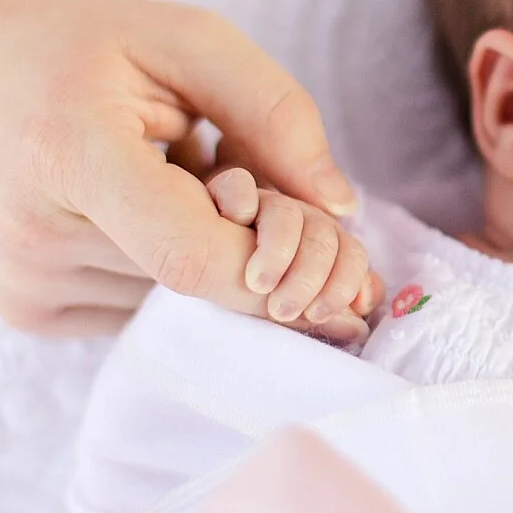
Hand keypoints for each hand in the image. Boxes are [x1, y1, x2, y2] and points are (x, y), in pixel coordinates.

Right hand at [0, 0, 362, 335]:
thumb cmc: (89, 45)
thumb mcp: (189, 38)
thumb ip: (277, 112)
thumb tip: (343, 208)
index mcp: (67, 153)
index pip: (193, 256)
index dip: (276, 263)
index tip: (326, 241)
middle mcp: (32, 235)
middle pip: (196, 280)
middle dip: (253, 243)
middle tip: (238, 172)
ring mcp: (23, 285)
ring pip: (176, 302)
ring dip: (208, 253)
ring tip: (169, 177)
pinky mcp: (24, 311)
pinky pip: (141, 310)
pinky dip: (165, 268)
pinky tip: (135, 211)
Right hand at [205, 168, 384, 345]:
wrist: (154, 266)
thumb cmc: (222, 298)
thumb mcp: (276, 310)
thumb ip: (318, 311)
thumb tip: (358, 326)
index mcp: (314, 253)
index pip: (349, 255)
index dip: (344, 283)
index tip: (323, 312)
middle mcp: (293, 226)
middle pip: (324, 236)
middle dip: (309, 277)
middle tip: (283, 309)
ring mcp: (259, 207)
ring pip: (288, 214)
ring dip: (278, 250)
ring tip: (257, 283)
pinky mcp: (222, 188)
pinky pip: (240, 185)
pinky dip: (237, 203)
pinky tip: (224, 225)